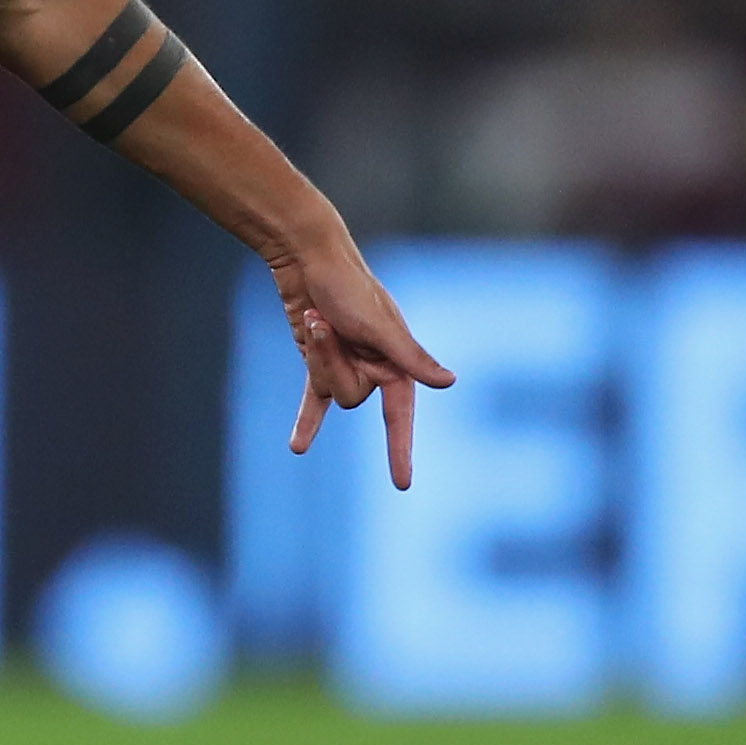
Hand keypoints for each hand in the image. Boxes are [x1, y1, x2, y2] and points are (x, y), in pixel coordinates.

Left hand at [273, 240, 456, 487]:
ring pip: (328, 391)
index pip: (400, 418)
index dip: (399, 451)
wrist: (310, 259)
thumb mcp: (380, 324)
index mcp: (398, 363)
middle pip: (351, 398)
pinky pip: (313, 401)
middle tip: (325, 324)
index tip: (401, 485)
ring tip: (314, 319)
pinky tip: (298, 448)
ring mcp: (346, 367)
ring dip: (318, 356)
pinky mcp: (319, 362)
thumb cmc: (350, 286)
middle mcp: (376, 368)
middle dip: (331, 364)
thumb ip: (411, 358)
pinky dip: (306, 423)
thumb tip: (448, 383)